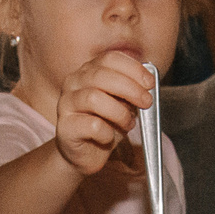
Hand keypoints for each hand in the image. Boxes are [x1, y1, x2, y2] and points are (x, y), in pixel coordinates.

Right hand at [53, 50, 154, 178]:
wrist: (84, 154)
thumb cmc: (104, 126)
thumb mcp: (122, 104)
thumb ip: (131, 92)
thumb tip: (146, 85)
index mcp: (88, 71)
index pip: (110, 59)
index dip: (133, 69)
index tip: (150, 83)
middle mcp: (73, 83)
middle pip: (102, 76)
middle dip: (131, 89)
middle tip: (147, 102)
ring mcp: (66, 104)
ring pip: (95, 99)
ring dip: (120, 112)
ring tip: (128, 124)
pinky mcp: (65, 127)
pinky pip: (92, 126)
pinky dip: (107, 133)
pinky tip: (109, 137)